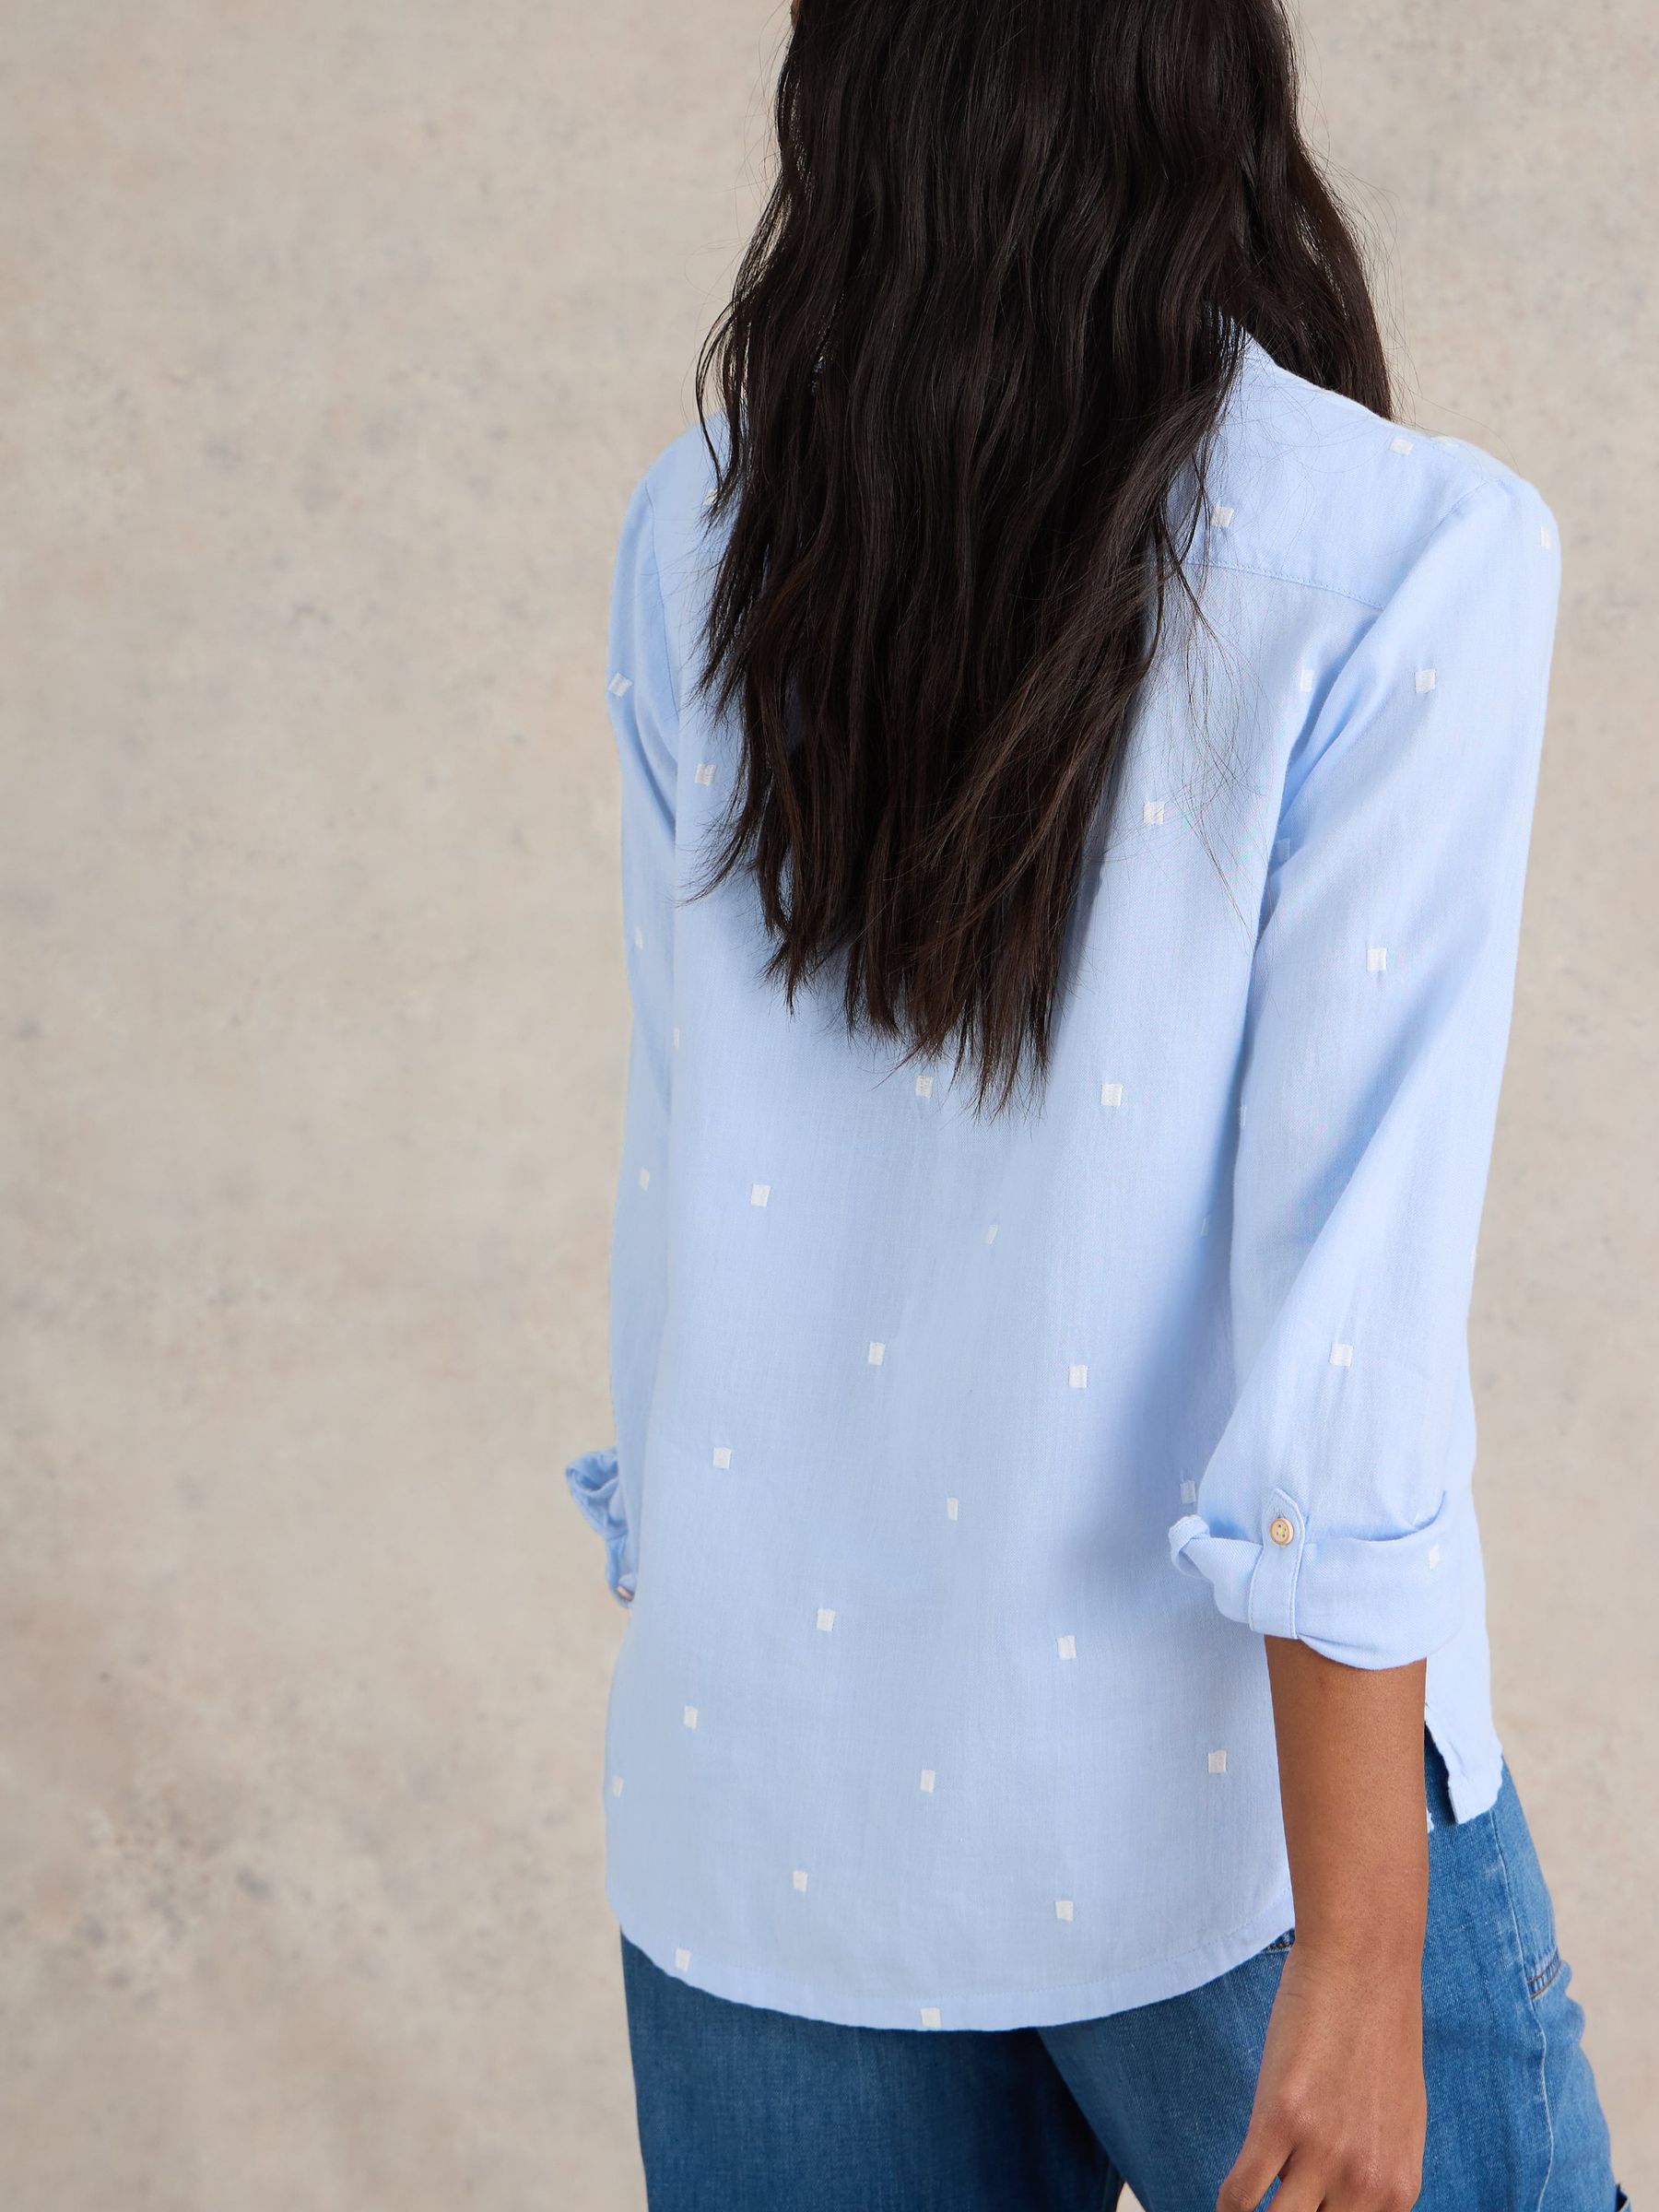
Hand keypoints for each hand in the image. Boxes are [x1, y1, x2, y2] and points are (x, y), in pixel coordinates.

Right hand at [1215, 1936, 1425, 2210]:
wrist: (1365, 1965)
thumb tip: (1340, 2200)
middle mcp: (1365, 2181)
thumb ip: (1375, 2172)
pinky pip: (1242, 2194)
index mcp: (1398, 2189)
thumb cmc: (1378, 2035)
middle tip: (1276, 2209)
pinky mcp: (1281, 2116)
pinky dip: (1229, 2208)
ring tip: (1246, 2210)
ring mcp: (1324, 2150)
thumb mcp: (1396, 2122)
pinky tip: (1229, 2201)